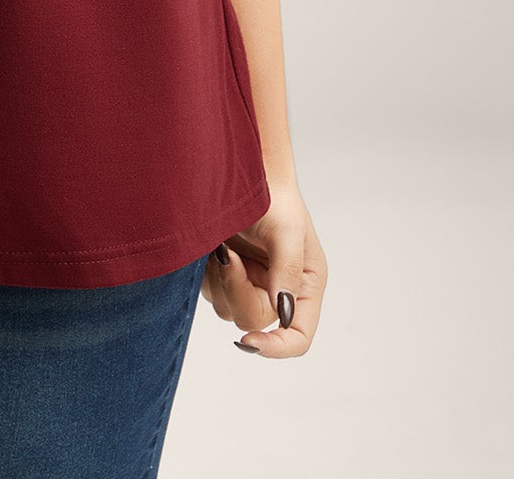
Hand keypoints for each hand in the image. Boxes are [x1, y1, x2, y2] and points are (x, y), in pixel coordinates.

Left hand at [200, 176, 325, 357]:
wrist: (238, 166)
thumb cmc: (272, 193)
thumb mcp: (285, 229)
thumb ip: (286, 271)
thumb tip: (283, 313)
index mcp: (305, 283)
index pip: (297, 335)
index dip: (277, 347)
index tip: (250, 341)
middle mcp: (279, 290)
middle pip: (254, 322)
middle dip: (236, 291)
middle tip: (226, 254)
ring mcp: (251, 283)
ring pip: (228, 309)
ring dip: (219, 280)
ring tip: (223, 243)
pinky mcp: (226, 274)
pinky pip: (211, 293)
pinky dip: (208, 274)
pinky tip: (213, 245)